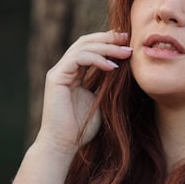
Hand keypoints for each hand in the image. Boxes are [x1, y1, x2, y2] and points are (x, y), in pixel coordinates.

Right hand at [37, 30, 131, 152]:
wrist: (64, 145)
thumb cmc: (81, 128)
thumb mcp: (99, 101)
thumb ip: (105, 85)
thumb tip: (122, 69)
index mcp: (73, 73)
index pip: (90, 48)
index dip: (108, 42)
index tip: (128, 42)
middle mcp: (64, 69)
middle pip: (85, 42)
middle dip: (108, 38)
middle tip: (128, 39)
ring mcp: (58, 72)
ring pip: (82, 47)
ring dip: (106, 48)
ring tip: (125, 53)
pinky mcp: (56, 78)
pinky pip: (77, 59)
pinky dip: (96, 59)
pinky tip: (112, 67)